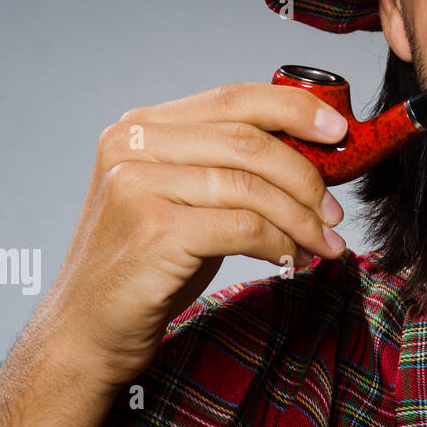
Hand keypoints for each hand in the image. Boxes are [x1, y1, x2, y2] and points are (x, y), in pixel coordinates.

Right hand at [50, 82, 350, 386]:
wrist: (88, 328)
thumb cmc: (149, 261)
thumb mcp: (186, 196)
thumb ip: (230, 163)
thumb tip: (315, 149)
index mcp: (143, 126)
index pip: (234, 98)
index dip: (294, 108)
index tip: (338, 131)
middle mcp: (133, 145)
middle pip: (249, 141)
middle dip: (307, 176)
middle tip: (335, 211)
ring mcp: (138, 185)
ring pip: (251, 187)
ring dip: (301, 219)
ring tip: (323, 243)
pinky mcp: (153, 229)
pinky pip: (244, 226)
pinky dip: (278, 243)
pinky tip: (288, 259)